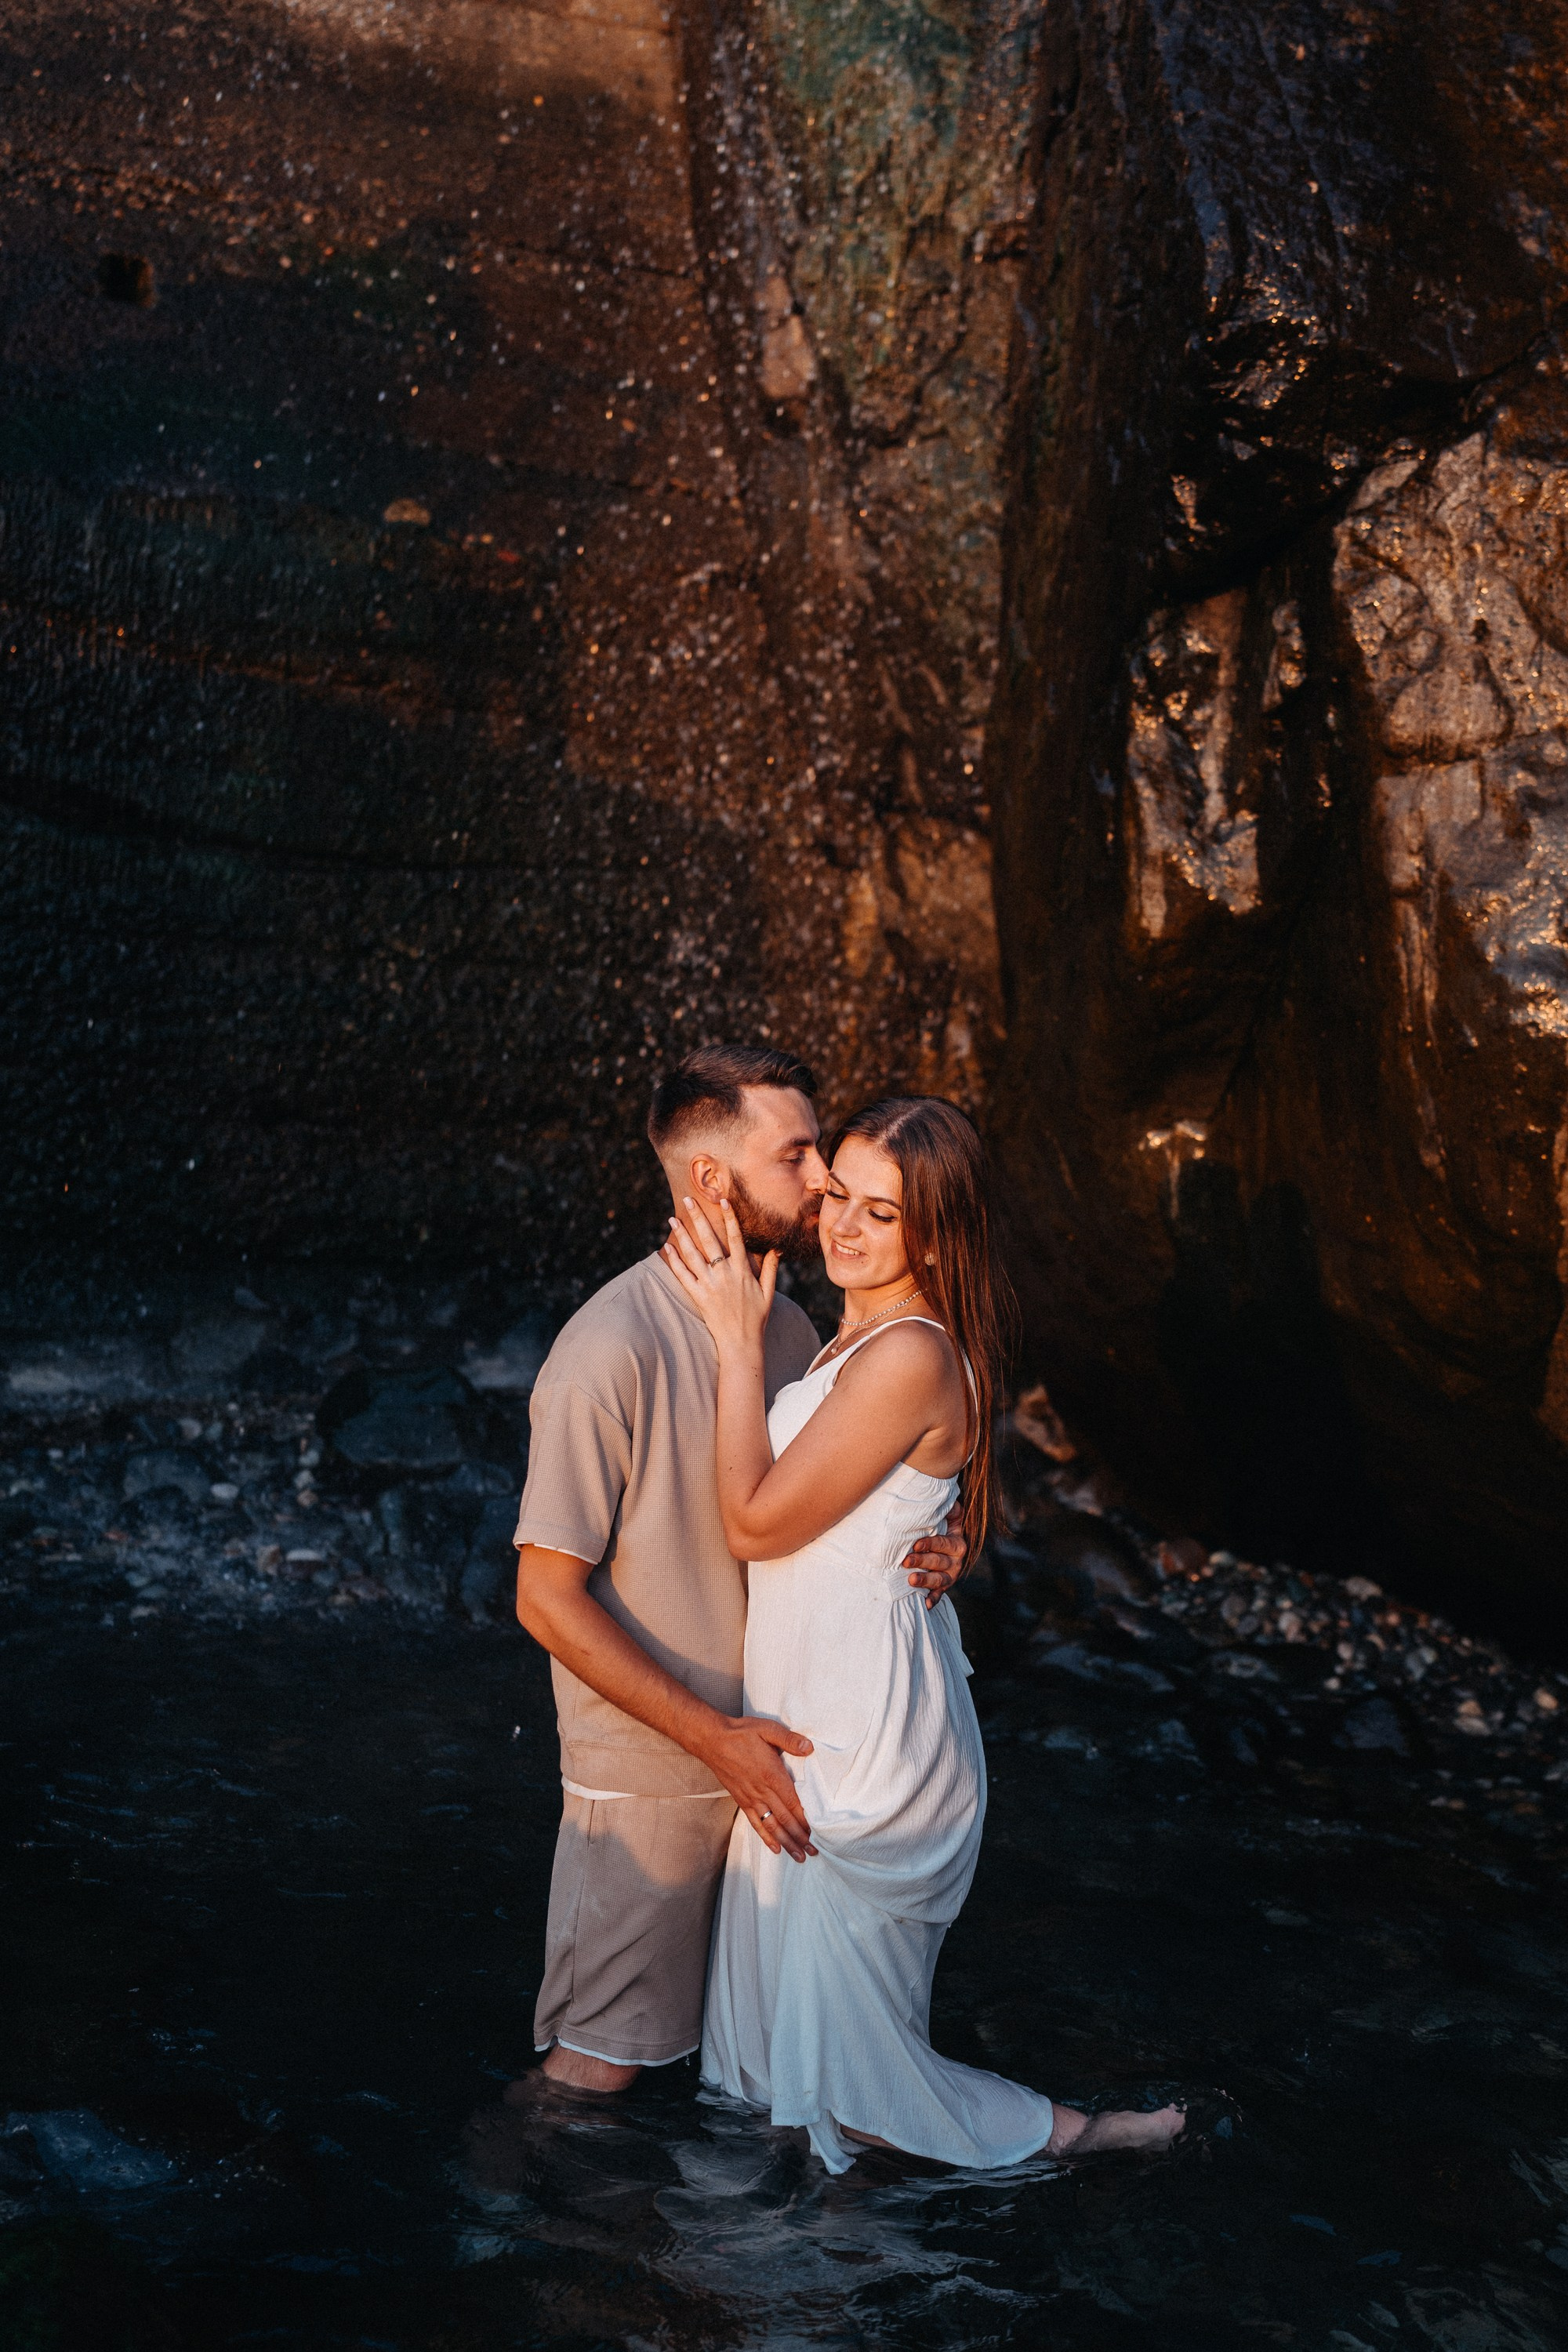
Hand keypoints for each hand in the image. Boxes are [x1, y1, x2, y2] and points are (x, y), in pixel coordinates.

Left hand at [661, 1195, 776, 1354]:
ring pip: (692, 1254)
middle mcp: (724, 1273)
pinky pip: (682, 1274)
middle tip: (688, 1200)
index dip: (729, 1217)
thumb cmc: (756, 1318)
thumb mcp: (768, 1292)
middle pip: (709, 1239)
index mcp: (742, 1270)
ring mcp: (709, 1284)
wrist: (741, 1343)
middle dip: (698, 1217)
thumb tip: (776, 1249)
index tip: (723, 1200)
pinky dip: (674, 1260)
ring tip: (672, 1219)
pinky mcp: (697, 1295)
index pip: (735, 1237)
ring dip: (682, 1234)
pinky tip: (667, 1246)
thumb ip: (771, 1269)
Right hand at [695, 1713, 817, 1860]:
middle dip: (800, 1837)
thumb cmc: (742, 1734)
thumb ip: (789, 1740)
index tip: (816, 1833)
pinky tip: (775, 1847)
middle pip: (785, 1819)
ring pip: (772, 1826)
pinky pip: (755, 1823)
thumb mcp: (768, 1729)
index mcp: (772, 1775)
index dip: (805, 1820)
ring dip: (786, 1842)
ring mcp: (751, 1798)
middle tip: (813, 1852)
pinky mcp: (741, 1800)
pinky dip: (766, 1837)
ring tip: (799, 1856)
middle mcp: (762, 1791)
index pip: (793, 1803)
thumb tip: (810, 1748)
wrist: (712, 1740)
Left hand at [903, 1497, 967, 1609]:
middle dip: (922, 1562)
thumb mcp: (949, 1514)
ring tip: (911, 1580)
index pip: (943, 1543)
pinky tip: (925, 1604)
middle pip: (939, 1562)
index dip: (930, 1543)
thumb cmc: (941, 1524)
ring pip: (939, 1580)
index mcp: (957, 1542)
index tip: (915, 1545)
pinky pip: (939, 1594)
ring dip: (926, 1581)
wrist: (945, 1540)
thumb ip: (949, 1508)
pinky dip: (933, 1599)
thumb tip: (948, 1500)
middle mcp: (956, 1560)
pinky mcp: (943, 1586)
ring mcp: (950, 1575)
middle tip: (906, 1562)